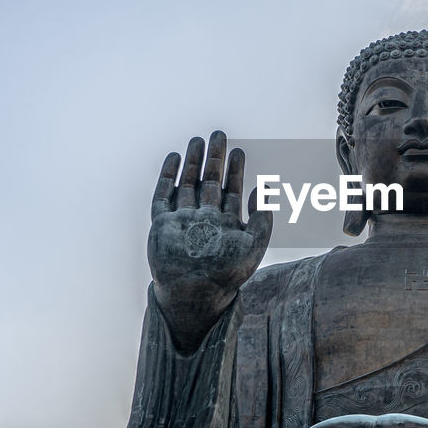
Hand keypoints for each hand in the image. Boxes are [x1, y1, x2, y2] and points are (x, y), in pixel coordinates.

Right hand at [148, 131, 272, 349]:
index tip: (239, 151)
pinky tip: (174, 158)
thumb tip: (265, 188)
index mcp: (225, 224)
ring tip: (197, 140)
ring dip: (192, 162)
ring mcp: (182, 220)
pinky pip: (163, 196)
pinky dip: (167, 176)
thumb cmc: (227, 274)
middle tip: (219, 135)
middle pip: (209, 181)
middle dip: (214, 159)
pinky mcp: (162, 224)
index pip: (231, 190)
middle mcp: (203, 219)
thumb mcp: (255, 244)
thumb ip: (263, 217)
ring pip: (187, 184)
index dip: (236, 170)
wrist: (195, 293)